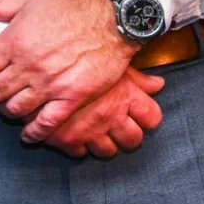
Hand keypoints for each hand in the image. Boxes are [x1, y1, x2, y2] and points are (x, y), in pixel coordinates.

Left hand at [0, 0, 137, 143]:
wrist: (111, 20)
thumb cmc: (70, 9)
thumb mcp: (28, 2)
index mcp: (14, 41)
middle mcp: (29, 65)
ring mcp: (50, 84)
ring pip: (15, 109)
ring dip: (8, 111)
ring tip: (11, 107)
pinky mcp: (72, 97)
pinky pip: (46, 123)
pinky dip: (34, 133)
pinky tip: (29, 134)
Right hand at [39, 67, 165, 158]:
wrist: (45, 55)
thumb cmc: (81, 51)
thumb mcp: (110, 59)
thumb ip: (137, 77)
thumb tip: (158, 84)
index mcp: (126, 96)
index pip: (151, 117)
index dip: (148, 117)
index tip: (141, 115)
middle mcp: (112, 116)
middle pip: (133, 139)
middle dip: (128, 137)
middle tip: (119, 129)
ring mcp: (90, 129)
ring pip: (107, 150)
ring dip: (104, 145)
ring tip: (96, 134)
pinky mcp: (65, 137)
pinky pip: (77, 152)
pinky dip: (76, 148)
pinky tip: (73, 138)